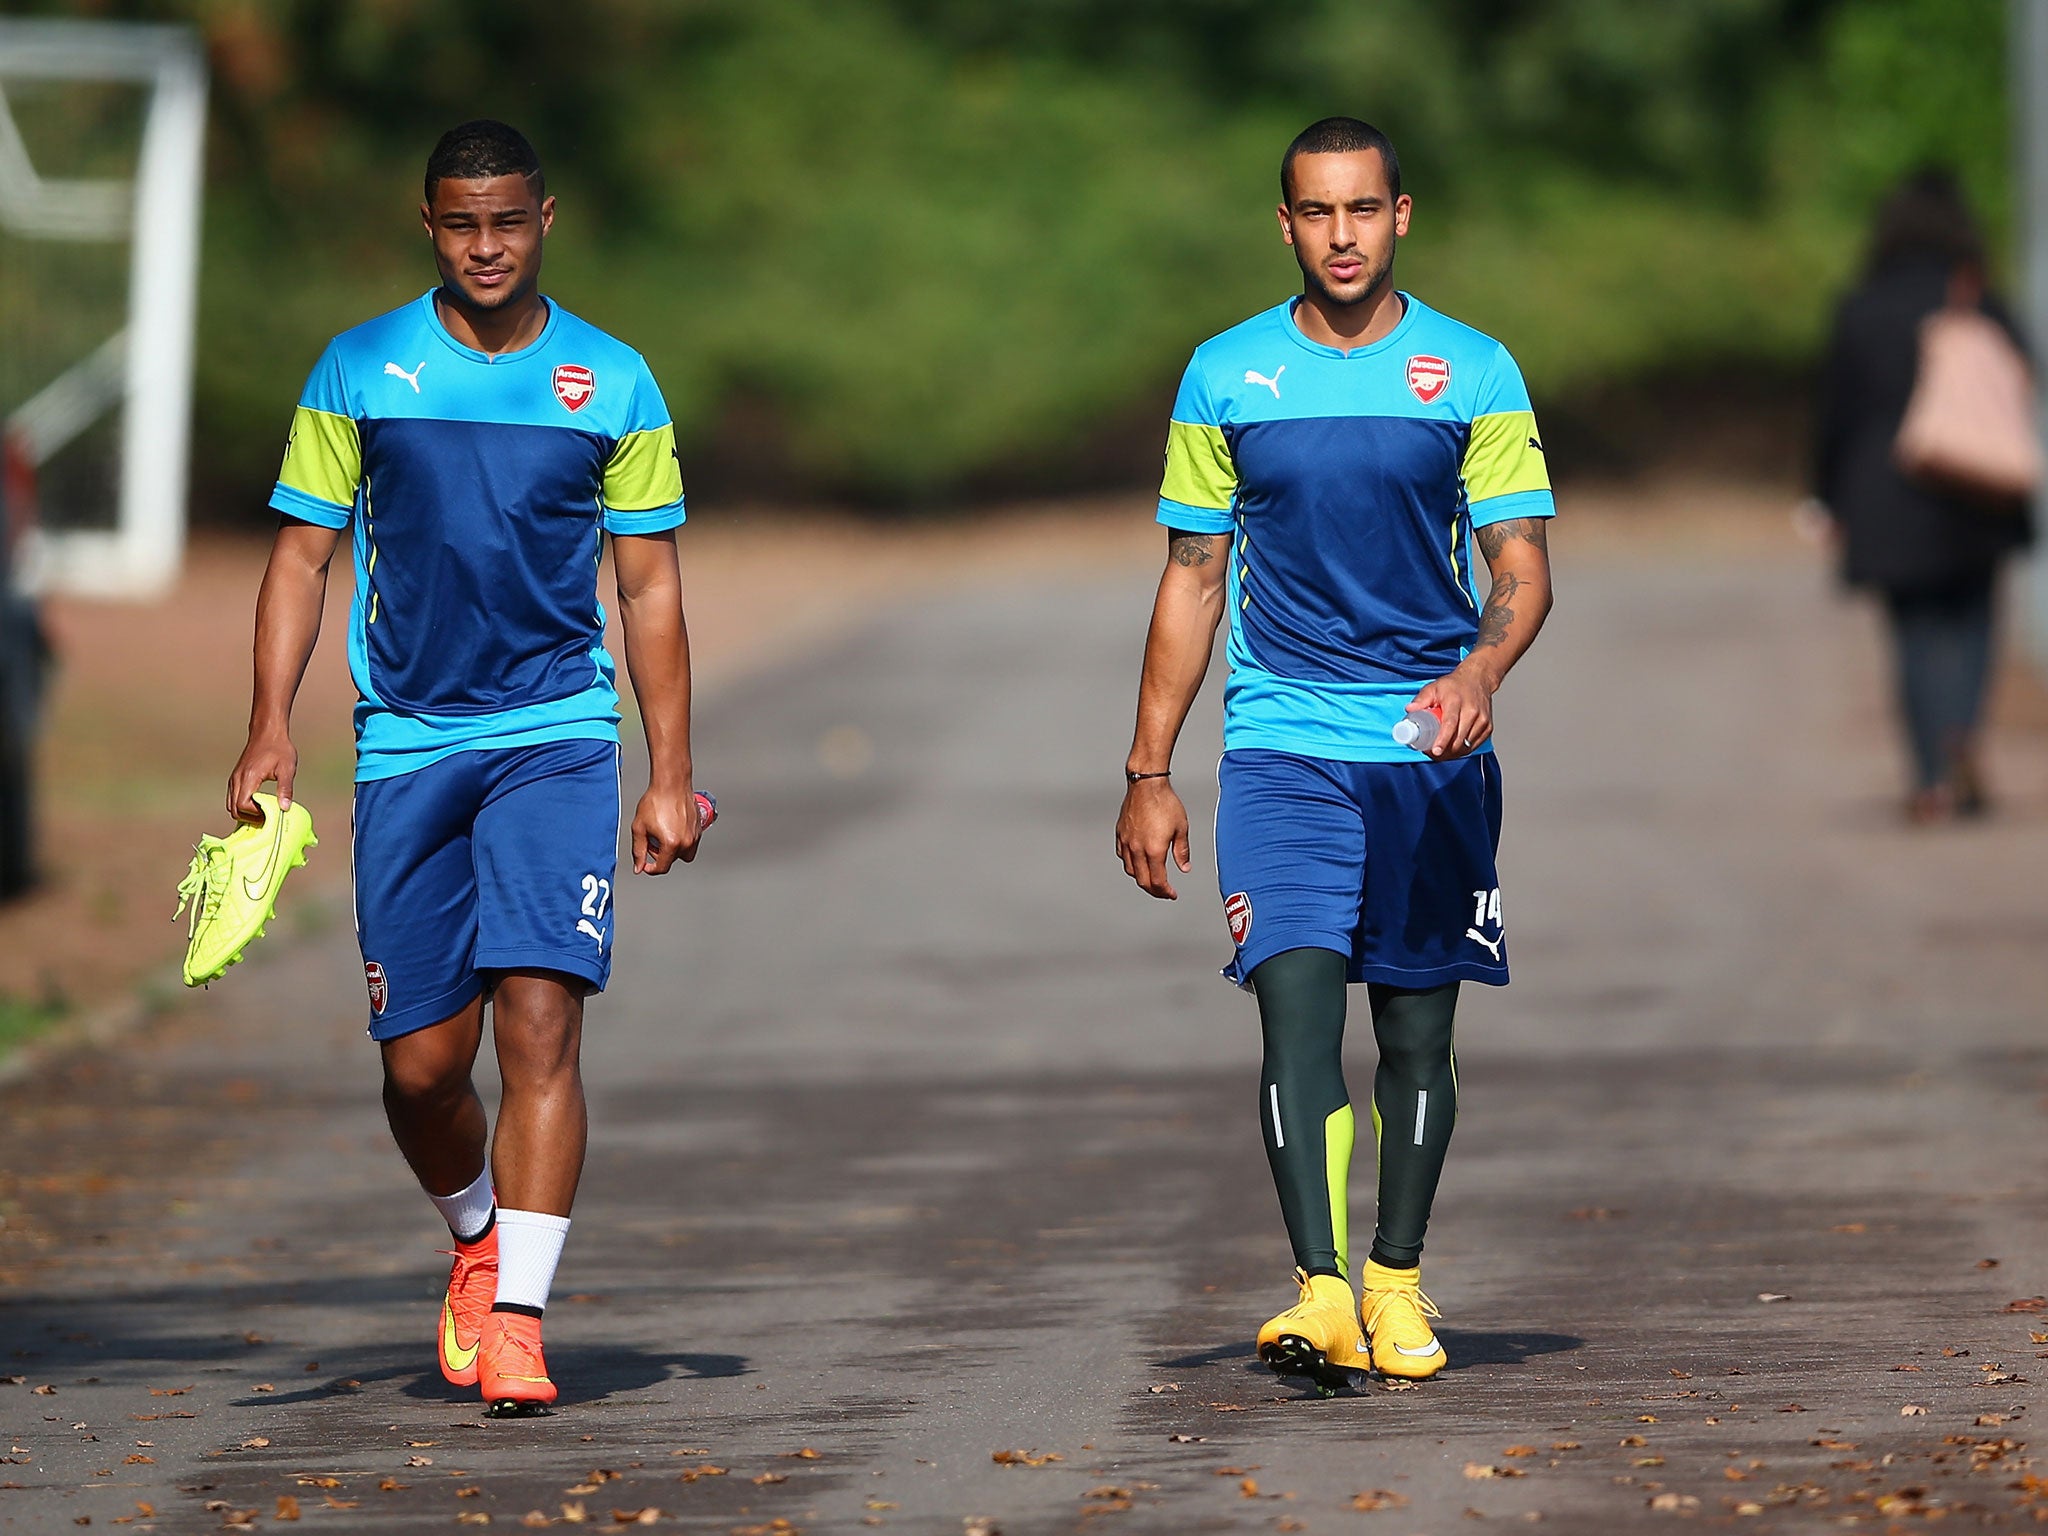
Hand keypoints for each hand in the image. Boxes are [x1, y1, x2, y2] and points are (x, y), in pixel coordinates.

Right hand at [226, 728, 296, 821]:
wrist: (268, 733)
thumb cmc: (279, 748)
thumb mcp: (287, 769)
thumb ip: (285, 789)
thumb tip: (285, 808)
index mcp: (249, 778)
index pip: (243, 805)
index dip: (256, 814)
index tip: (270, 812)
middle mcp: (237, 779)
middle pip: (234, 809)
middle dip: (250, 817)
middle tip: (267, 816)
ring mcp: (234, 779)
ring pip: (231, 805)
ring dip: (245, 812)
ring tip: (264, 811)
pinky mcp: (236, 778)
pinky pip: (233, 798)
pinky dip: (242, 805)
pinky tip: (258, 804)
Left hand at [632, 782, 700, 873]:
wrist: (671, 784)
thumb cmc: (656, 801)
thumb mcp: (639, 828)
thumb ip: (639, 850)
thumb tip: (639, 866)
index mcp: (671, 843)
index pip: (662, 867)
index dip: (650, 869)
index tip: (646, 864)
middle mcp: (686, 842)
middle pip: (672, 860)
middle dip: (660, 855)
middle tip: (651, 841)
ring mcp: (695, 835)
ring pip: (684, 854)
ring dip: (673, 850)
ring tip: (663, 834)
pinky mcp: (699, 828)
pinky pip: (691, 843)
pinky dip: (681, 840)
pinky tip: (672, 827)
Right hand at [1115, 778, 1190, 898]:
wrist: (1147, 784)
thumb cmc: (1165, 802)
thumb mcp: (1181, 828)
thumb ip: (1182, 851)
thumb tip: (1184, 867)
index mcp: (1154, 850)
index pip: (1157, 881)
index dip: (1165, 892)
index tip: (1171, 894)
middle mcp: (1137, 849)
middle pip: (1142, 880)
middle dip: (1154, 890)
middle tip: (1163, 892)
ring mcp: (1127, 842)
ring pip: (1130, 870)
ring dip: (1141, 878)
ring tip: (1151, 878)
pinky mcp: (1121, 834)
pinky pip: (1123, 856)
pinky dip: (1130, 863)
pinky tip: (1137, 861)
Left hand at [1410, 664, 1494, 759]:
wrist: (1477, 679)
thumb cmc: (1454, 685)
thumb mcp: (1433, 687)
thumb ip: (1421, 699)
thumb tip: (1409, 710)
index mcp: (1456, 701)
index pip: (1450, 724)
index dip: (1443, 740)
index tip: (1436, 751)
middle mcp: (1472, 711)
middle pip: (1459, 739)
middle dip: (1444, 751)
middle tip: (1431, 753)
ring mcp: (1482, 720)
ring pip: (1466, 745)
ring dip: (1452, 753)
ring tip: (1440, 751)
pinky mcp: (1488, 727)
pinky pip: (1474, 746)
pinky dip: (1462, 750)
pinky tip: (1453, 749)